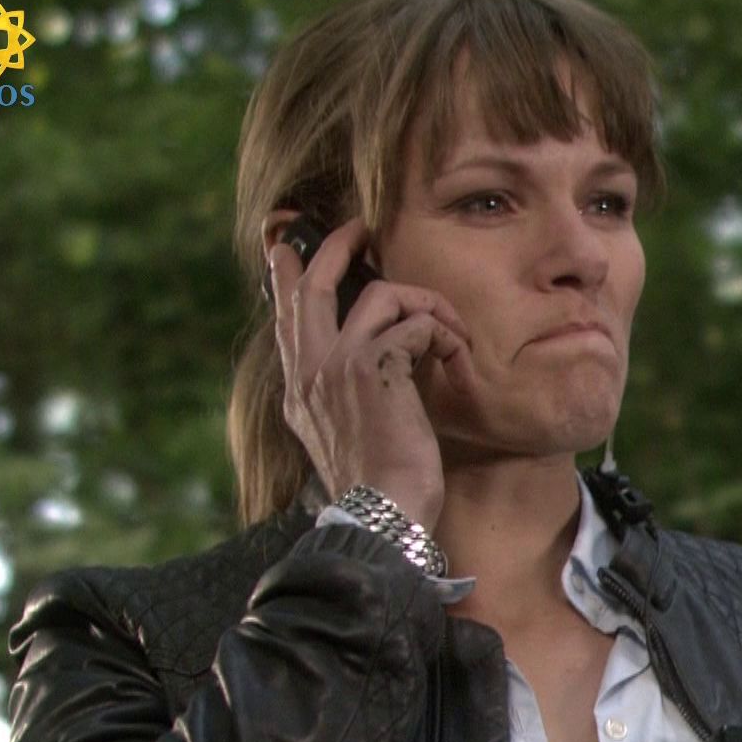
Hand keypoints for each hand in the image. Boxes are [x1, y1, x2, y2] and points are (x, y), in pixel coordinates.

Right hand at [266, 215, 472, 531]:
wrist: (380, 513)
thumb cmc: (375, 483)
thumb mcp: (342, 436)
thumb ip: (337, 397)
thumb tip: (363, 365)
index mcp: (299, 388)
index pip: (286, 317)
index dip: (288, 276)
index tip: (288, 248)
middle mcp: (310, 370)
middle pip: (315, 284)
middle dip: (337, 246)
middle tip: (360, 229)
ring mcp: (338, 365)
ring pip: (380, 294)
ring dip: (425, 303)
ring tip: (448, 328)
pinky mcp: (374, 367)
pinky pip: (415, 322)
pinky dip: (443, 332)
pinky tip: (455, 356)